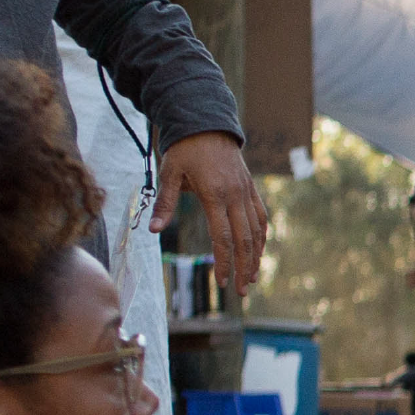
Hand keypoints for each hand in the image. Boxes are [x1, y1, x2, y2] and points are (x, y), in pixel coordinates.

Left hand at [155, 129, 266, 294]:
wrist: (208, 123)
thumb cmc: (185, 148)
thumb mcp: (169, 172)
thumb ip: (164, 202)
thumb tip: (152, 230)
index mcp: (215, 193)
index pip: (223, 236)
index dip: (223, 261)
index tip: (220, 282)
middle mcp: (236, 195)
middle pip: (245, 239)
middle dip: (243, 267)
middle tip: (241, 291)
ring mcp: (246, 192)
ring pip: (257, 231)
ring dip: (256, 256)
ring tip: (252, 278)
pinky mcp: (250, 188)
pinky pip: (261, 217)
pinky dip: (262, 237)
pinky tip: (259, 252)